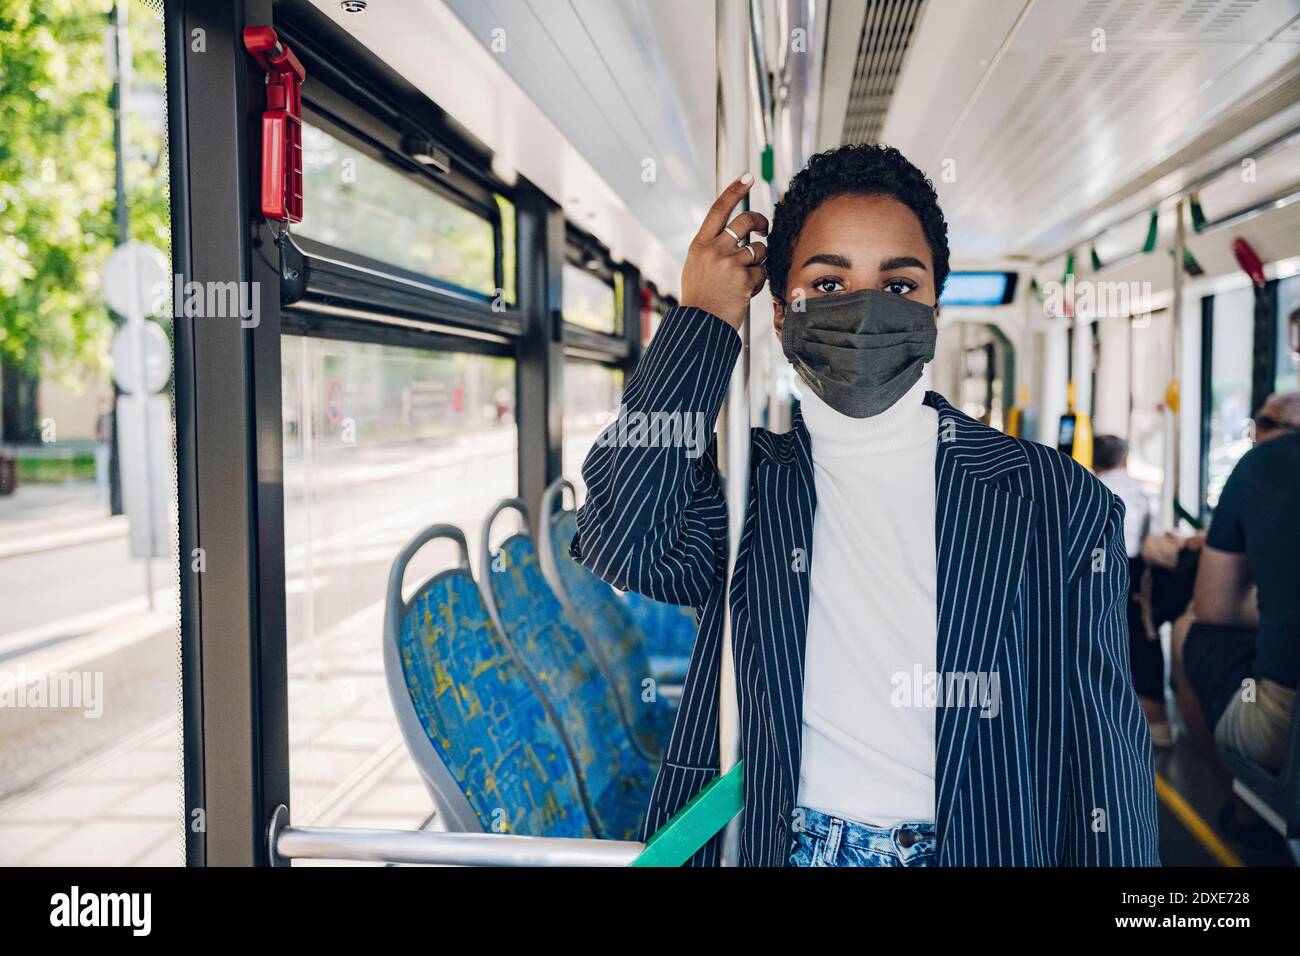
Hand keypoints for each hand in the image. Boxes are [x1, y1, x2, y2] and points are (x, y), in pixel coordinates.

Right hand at [681, 174, 767, 330]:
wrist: (700, 325)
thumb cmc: (699, 298)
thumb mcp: (696, 266)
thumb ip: (712, 247)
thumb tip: (736, 233)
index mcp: (700, 244)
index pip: (719, 208)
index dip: (734, 190)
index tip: (747, 177)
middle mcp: (714, 249)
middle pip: (746, 221)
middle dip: (760, 222)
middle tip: (764, 228)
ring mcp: (729, 263)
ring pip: (759, 248)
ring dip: (759, 259)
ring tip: (746, 275)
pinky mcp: (744, 278)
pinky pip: (762, 271)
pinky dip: (758, 281)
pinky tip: (745, 291)